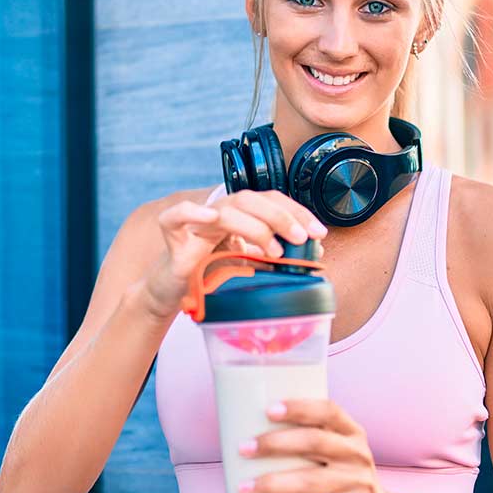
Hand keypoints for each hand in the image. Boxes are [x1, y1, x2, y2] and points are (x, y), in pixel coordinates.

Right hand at [139, 190, 326, 319]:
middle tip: (302, 238)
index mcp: (240, 215)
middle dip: (282, 217)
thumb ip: (276, 255)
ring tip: (274, 250)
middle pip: (252, 200)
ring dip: (254, 226)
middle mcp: (220, 212)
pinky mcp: (172, 233)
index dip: (297, 212)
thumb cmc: (211, 275)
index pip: (271, 201)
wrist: (174, 291)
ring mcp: (196, 221)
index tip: (319, 232)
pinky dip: (191, 212)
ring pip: (226, 210)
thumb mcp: (251, 265)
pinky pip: (176, 215)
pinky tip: (209, 218)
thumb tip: (315, 249)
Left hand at [237, 397, 398, 492]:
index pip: (328, 411)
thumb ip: (307, 443)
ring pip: (310, 481)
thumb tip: (245, 433)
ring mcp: (359, 485)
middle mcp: (358, 455)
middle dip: (275, 443)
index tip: (268, 409)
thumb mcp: (336, 456)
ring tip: (242, 488)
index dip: (299, 407)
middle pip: (315, 442)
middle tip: (242, 448)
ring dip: (271, 483)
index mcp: (351, 433)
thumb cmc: (343, 483)